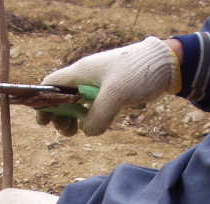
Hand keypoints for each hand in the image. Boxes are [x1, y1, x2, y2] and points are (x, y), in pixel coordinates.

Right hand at [38, 36, 180, 135]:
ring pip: (77, 104)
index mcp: (81, 72)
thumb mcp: (115, 95)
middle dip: (59, 116)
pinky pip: (93, 106)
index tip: (44, 121)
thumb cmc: (138, 73)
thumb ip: (97, 115)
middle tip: (67, 132)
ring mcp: (98, 85)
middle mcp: (86, 77)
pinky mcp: (111, 92)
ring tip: (77, 132)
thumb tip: (87, 131)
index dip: (43, 102)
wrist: (166, 65)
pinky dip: (89, 117)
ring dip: (73, 119)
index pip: (51, 84)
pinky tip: (94, 126)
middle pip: (61, 97)